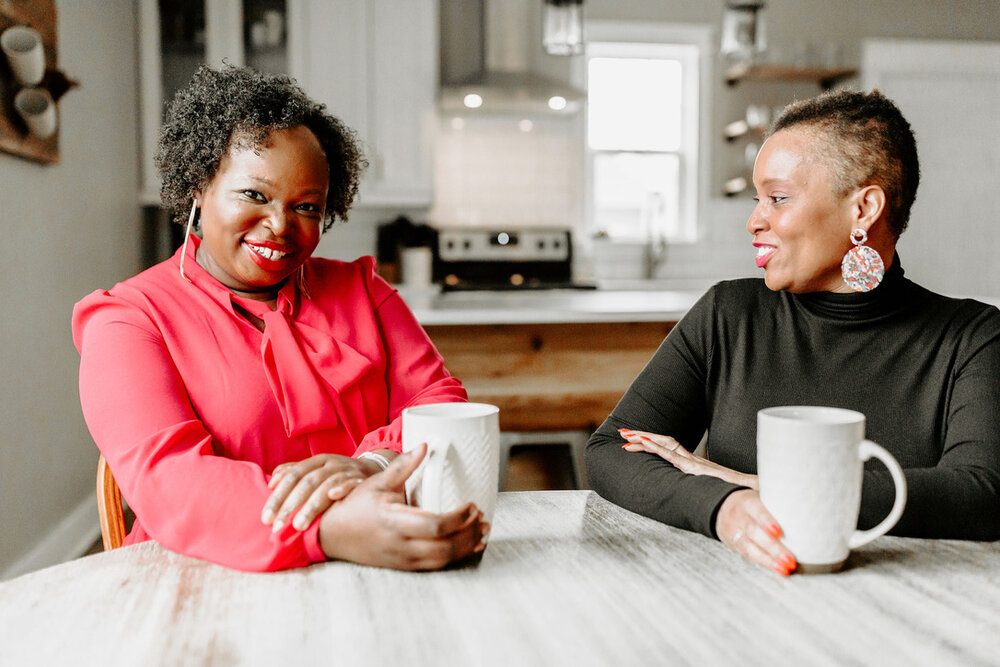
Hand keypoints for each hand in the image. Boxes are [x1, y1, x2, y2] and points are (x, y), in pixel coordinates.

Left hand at [262, 452, 391, 532]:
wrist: (374, 470)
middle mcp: (331, 463)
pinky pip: (352, 482)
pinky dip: (343, 488)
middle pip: (306, 482)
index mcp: (318, 461)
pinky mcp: (363, 480)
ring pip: (326, 484)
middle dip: (289, 505)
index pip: (292, 476)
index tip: (266, 518)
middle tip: (277, 527)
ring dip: (311, 505)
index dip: (278, 496)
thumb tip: (271, 482)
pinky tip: (333, 497)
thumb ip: (295, 474)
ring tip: (299, 526)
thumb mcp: (318, 471)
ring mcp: (347, 471)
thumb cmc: (339, 475)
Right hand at [319, 443, 488, 569]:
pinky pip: (435, 566)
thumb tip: (425, 445)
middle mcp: (400, 544)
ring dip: (466, 547)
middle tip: (483, 518)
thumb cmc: (354, 506)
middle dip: (470, 534)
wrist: (330, 535)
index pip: (435, 525)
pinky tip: (466, 545)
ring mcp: (402, 559)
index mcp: (394, 521)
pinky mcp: (404, 566)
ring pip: (443, 560)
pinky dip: (454, 557)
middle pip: (445, 547)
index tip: (472, 505)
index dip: (459, 518)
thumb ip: (403, 466)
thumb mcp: (377, 482)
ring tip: (481, 532)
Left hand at [618, 428, 758, 489]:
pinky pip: (673, 456)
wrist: (760, 499)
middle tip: (624, 432)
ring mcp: (696, 465)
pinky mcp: (698, 471)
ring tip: (626, 435)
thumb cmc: (745, 500)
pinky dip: (656, 447)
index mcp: (699, 468)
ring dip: (644, 439)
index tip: (636, 440)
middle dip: (643, 437)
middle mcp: (695, 463)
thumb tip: (710, 503)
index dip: (654, 443)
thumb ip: (713, 496)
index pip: (672, 450)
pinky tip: (642, 443)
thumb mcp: (723, 496)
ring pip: (666, 446)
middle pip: (665, 443)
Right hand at [716, 489, 796, 575]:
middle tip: (790, 559)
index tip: (778, 532)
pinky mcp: (735, 545)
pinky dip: (765, 563)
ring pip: (750, 547)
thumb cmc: (749, 502)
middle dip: (773, 547)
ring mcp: (736, 533)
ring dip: (770, 560)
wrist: (720, 506)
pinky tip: (778, 569)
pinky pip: (749, 555)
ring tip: (786, 568)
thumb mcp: (758, 493)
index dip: (766, 521)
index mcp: (747, 502)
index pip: (757, 511)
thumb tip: (806, 500)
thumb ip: (776, 499)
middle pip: (755, 533)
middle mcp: (740, 517)